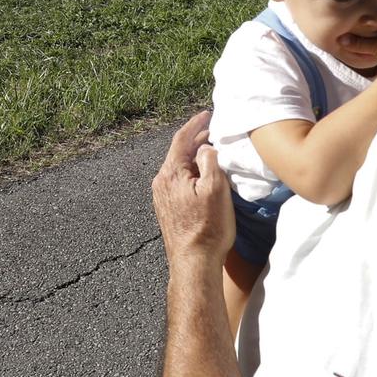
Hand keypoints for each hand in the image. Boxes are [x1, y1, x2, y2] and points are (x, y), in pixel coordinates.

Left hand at [152, 111, 235, 264]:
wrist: (193, 263)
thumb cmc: (208, 227)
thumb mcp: (215, 188)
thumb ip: (210, 161)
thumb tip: (205, 147)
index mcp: (171, 173)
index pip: (181, 139)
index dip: (195, 124)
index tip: (208, 114)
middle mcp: (161, 183)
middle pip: (179, 152)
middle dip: (197, 140)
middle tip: (215, 131)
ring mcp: (162, 197)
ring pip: (180, 168)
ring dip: (195, 157)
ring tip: (212, 151)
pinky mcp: (168, 209)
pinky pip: (180, 181)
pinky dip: (192, 172)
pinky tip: (203, 176)